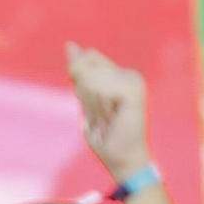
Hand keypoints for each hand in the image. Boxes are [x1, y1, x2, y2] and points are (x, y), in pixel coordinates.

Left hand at [66, 42, 152, 180]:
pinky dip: (97, 106)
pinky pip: (100, 88)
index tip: (91, 104)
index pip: (86, 58)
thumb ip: (79, 71)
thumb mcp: (85, 98)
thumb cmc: (104, 135)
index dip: (79, 79)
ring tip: (106, 118)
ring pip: (90, 77)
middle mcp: (128, 73)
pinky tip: (111, 117)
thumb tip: (70, 44)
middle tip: (100, 114)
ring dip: (90, 103)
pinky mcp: (134, 90)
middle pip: (85, 65)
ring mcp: (133, 80)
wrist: (121, 159)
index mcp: (118, 73)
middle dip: (83, 92)